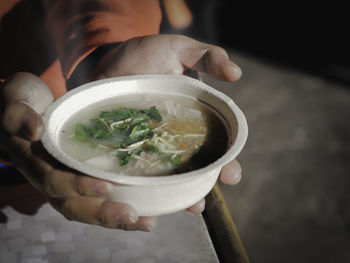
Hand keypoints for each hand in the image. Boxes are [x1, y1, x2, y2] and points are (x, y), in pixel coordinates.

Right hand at [0, 72, 155, 230]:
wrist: (29, 107)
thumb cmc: (23, 100)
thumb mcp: (16, 98)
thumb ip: (17, 112)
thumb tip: (34, 130)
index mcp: (34, 162)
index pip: (54, 182)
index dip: (78, 187)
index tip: (107, 186)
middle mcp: (49, 178)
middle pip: (73, 205)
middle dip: (103, 213)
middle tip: (133, 216)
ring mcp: (66, 181)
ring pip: (88, 208)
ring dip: (115, 219)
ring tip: (146, 222)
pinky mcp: (80, 179)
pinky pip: (97, 199)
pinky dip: (118, 207)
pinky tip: (144, 212)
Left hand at [91, 34, 242, 212]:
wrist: (107, 59)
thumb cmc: (147, 55)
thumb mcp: (179, 50)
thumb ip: (208, 57)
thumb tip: (235, 74)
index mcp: (194, 118)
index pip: (217, 143)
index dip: (227, 160)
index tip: (232, 175)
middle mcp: (175, 136)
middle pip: (195, 165)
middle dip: (203, 184)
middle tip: (204, 200)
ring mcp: (151, 144)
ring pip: (170, 175)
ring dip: (179, 194)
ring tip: (185, 207)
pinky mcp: (127, 149)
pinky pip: (138, 171)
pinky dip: (144, 186)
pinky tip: (148, 199)